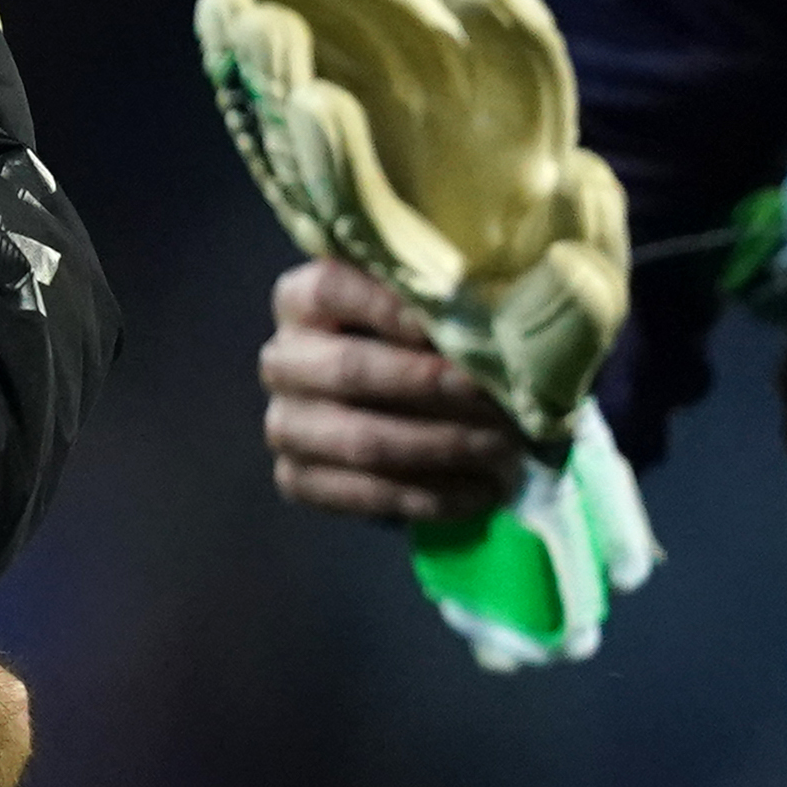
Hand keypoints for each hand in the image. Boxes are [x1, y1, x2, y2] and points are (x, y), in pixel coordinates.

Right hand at [258, 258, 533, 528]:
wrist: (392, 411)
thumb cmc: (416, 344)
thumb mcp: (420, 309)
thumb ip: (437, 304)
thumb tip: (485, 321)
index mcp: (300, 301)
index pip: (330, 289)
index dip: (386, 305)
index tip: (448, 322)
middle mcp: (282, 361)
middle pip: (349, 369)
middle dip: (428, 384)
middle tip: (494, 395)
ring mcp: (285, 425)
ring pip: (361, 441)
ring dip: (443, 447)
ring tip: (504, 449)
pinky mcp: (298, 481)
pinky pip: (367, 496)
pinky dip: (434, 496)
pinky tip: (484, 490)